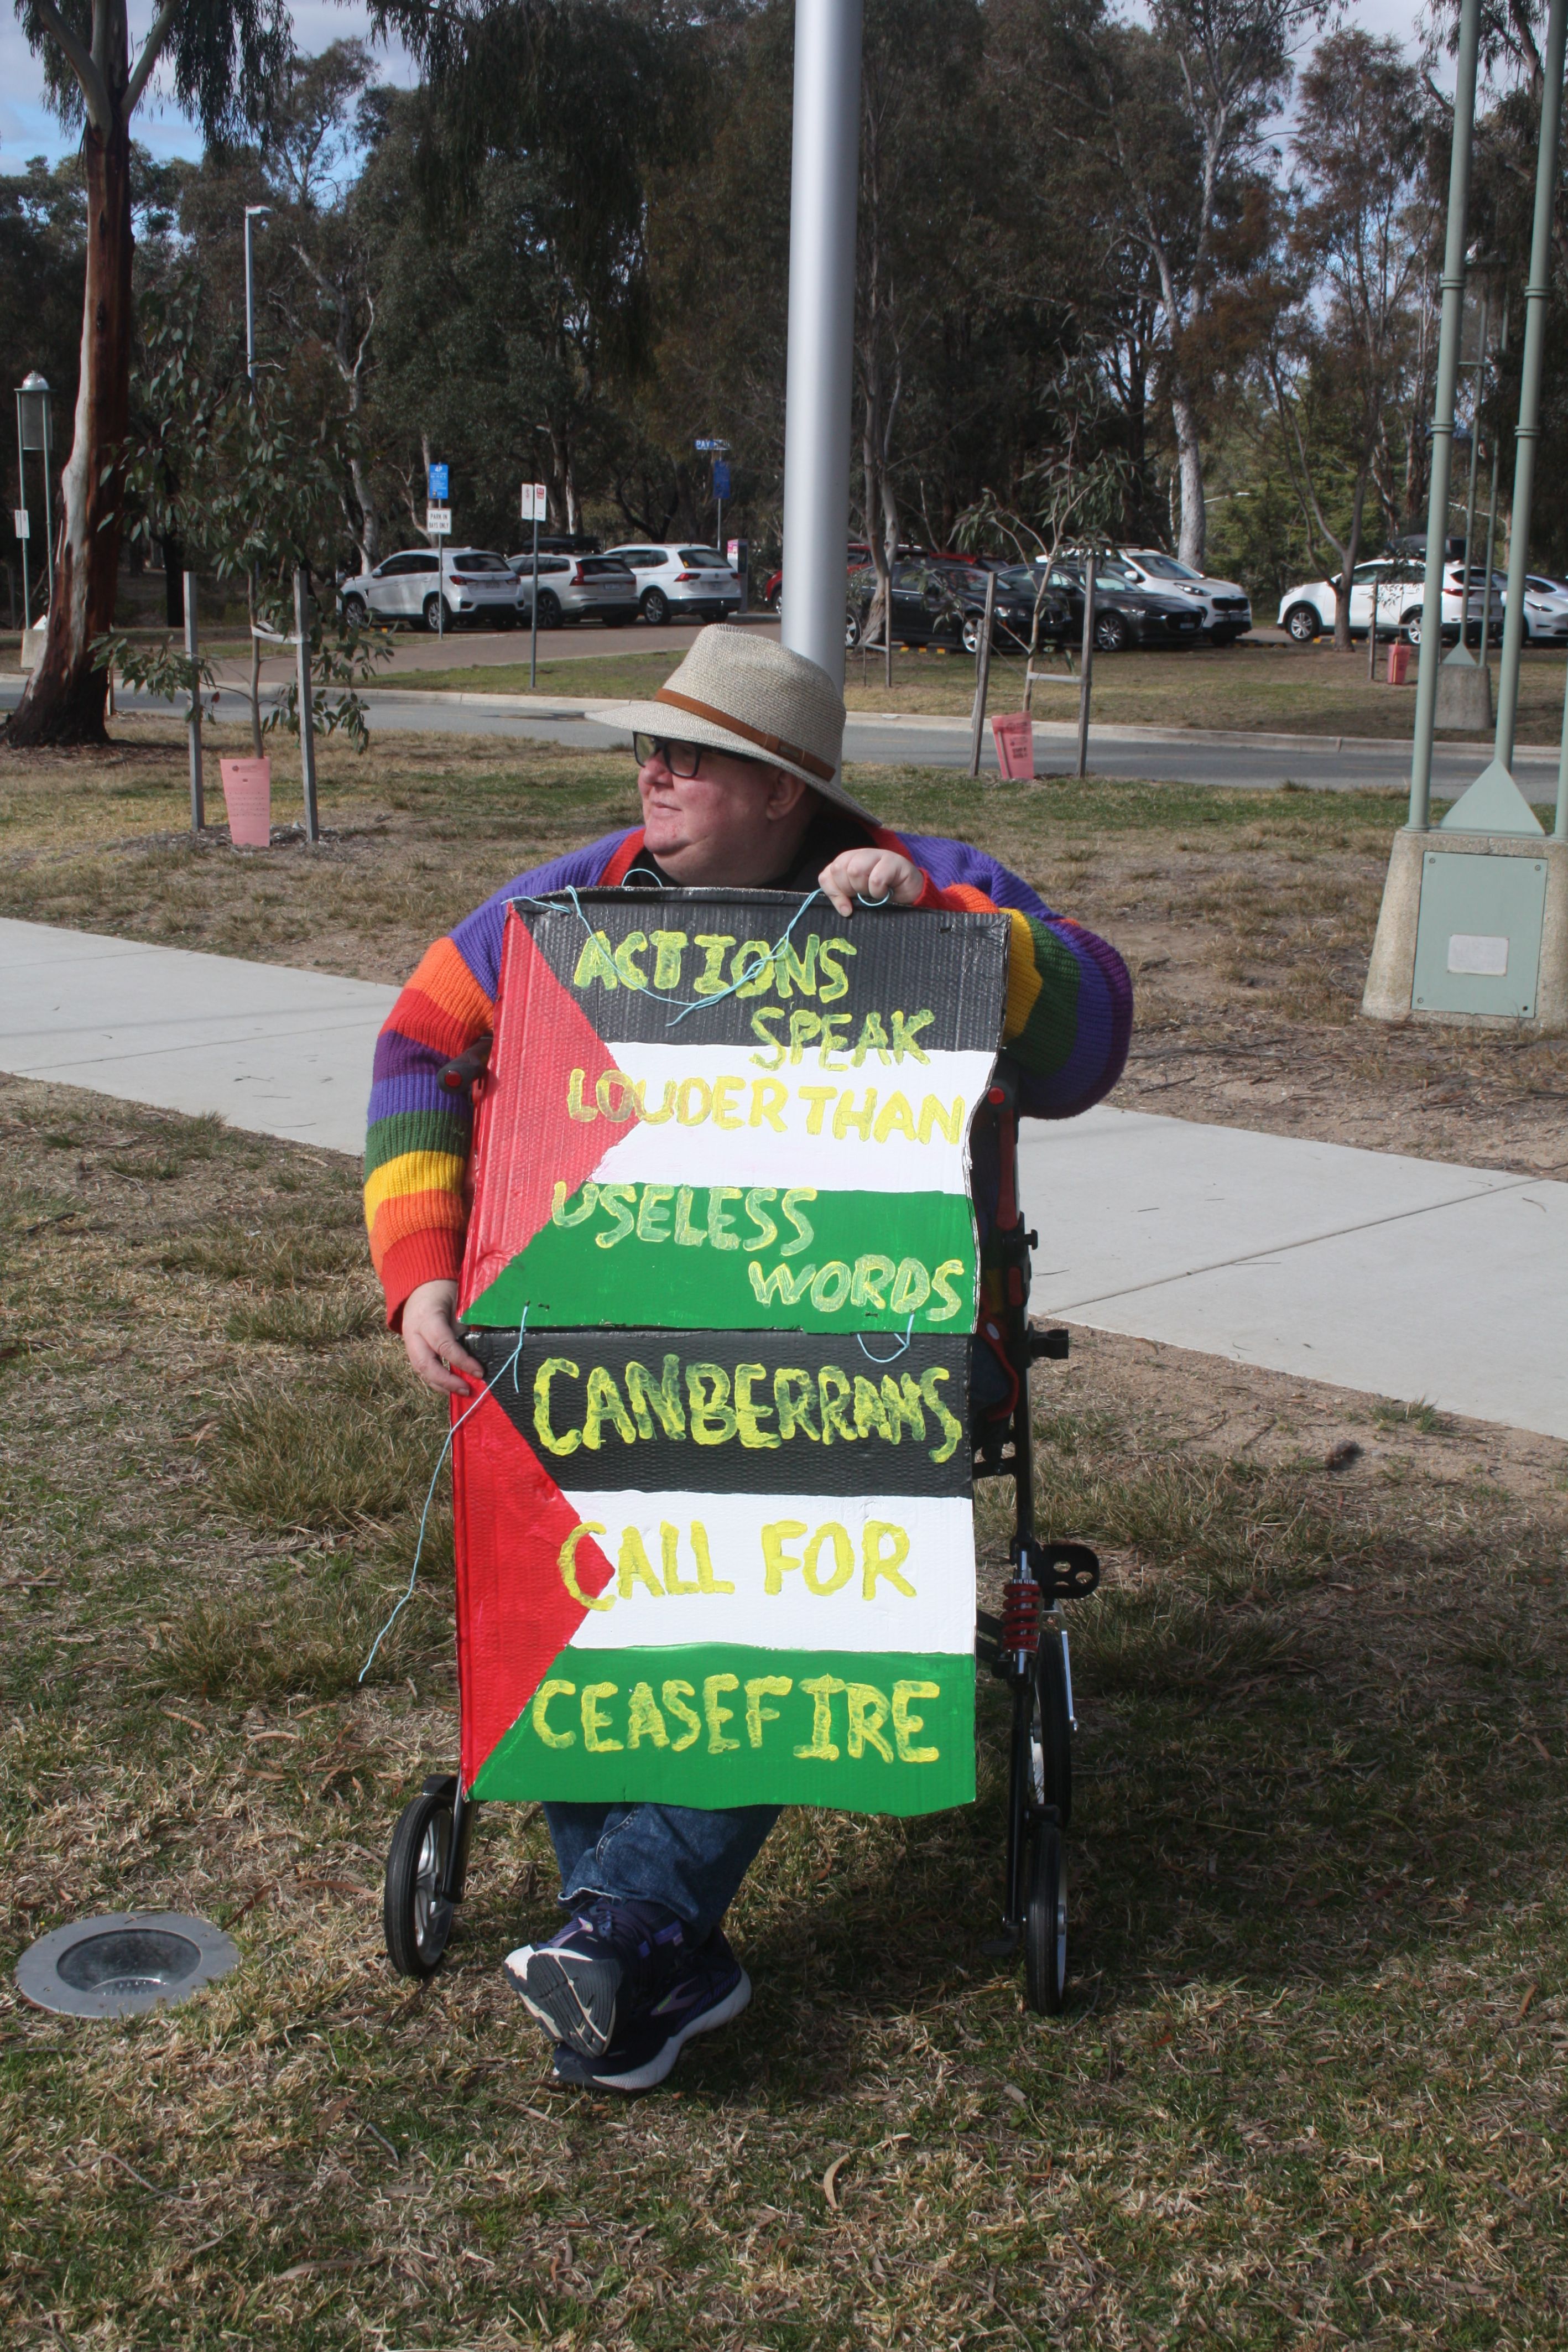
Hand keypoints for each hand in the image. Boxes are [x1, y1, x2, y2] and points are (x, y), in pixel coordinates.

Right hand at [401, 1279, 484, 1396]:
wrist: (421, 1285)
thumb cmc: (445, 1291)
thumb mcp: (458, 1303)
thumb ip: (464, 1328)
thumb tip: (478, 1355)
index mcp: (426, 1317)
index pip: (443, 1345)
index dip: (461, 1361)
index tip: (479, 1371)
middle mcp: (413, 1332)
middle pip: (425, 1364)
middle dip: (447, 1381)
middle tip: (467, 1390)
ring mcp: (408, 1341)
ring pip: (420, 1370)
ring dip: (440, 1385)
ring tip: (461, 1392)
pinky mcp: (410, 1348)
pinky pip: (420, 1368)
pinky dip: (435, 1380)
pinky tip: (449, 1387)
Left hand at [818, 847, 924, 916]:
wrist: (911, 896)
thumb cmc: (883, 896)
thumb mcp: (859, 898)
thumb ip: (845, 898)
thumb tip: (844, 909)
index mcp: (848, 862)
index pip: (827, 874)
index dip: (833, 893)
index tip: (846, 909)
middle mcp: (860, 855)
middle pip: (839, 869)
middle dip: (849, 889)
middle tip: (863, 896)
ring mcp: (877, 854)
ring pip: (855, 870)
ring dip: (864, 889)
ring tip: (875, 893)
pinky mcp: (894, 861)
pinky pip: (876, 878)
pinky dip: (879, 891)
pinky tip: (886, 892)